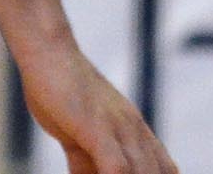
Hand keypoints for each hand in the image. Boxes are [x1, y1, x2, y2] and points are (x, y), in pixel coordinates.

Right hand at [22, 47, 178, 173]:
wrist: (48, 52)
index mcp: (134, 130)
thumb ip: (86, 159)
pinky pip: (117, 166)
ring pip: (142, 173)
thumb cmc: (60, 90)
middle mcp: (134, 129)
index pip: (164, 168)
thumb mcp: (78, 132)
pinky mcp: (98, 127)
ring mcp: (118, 127)